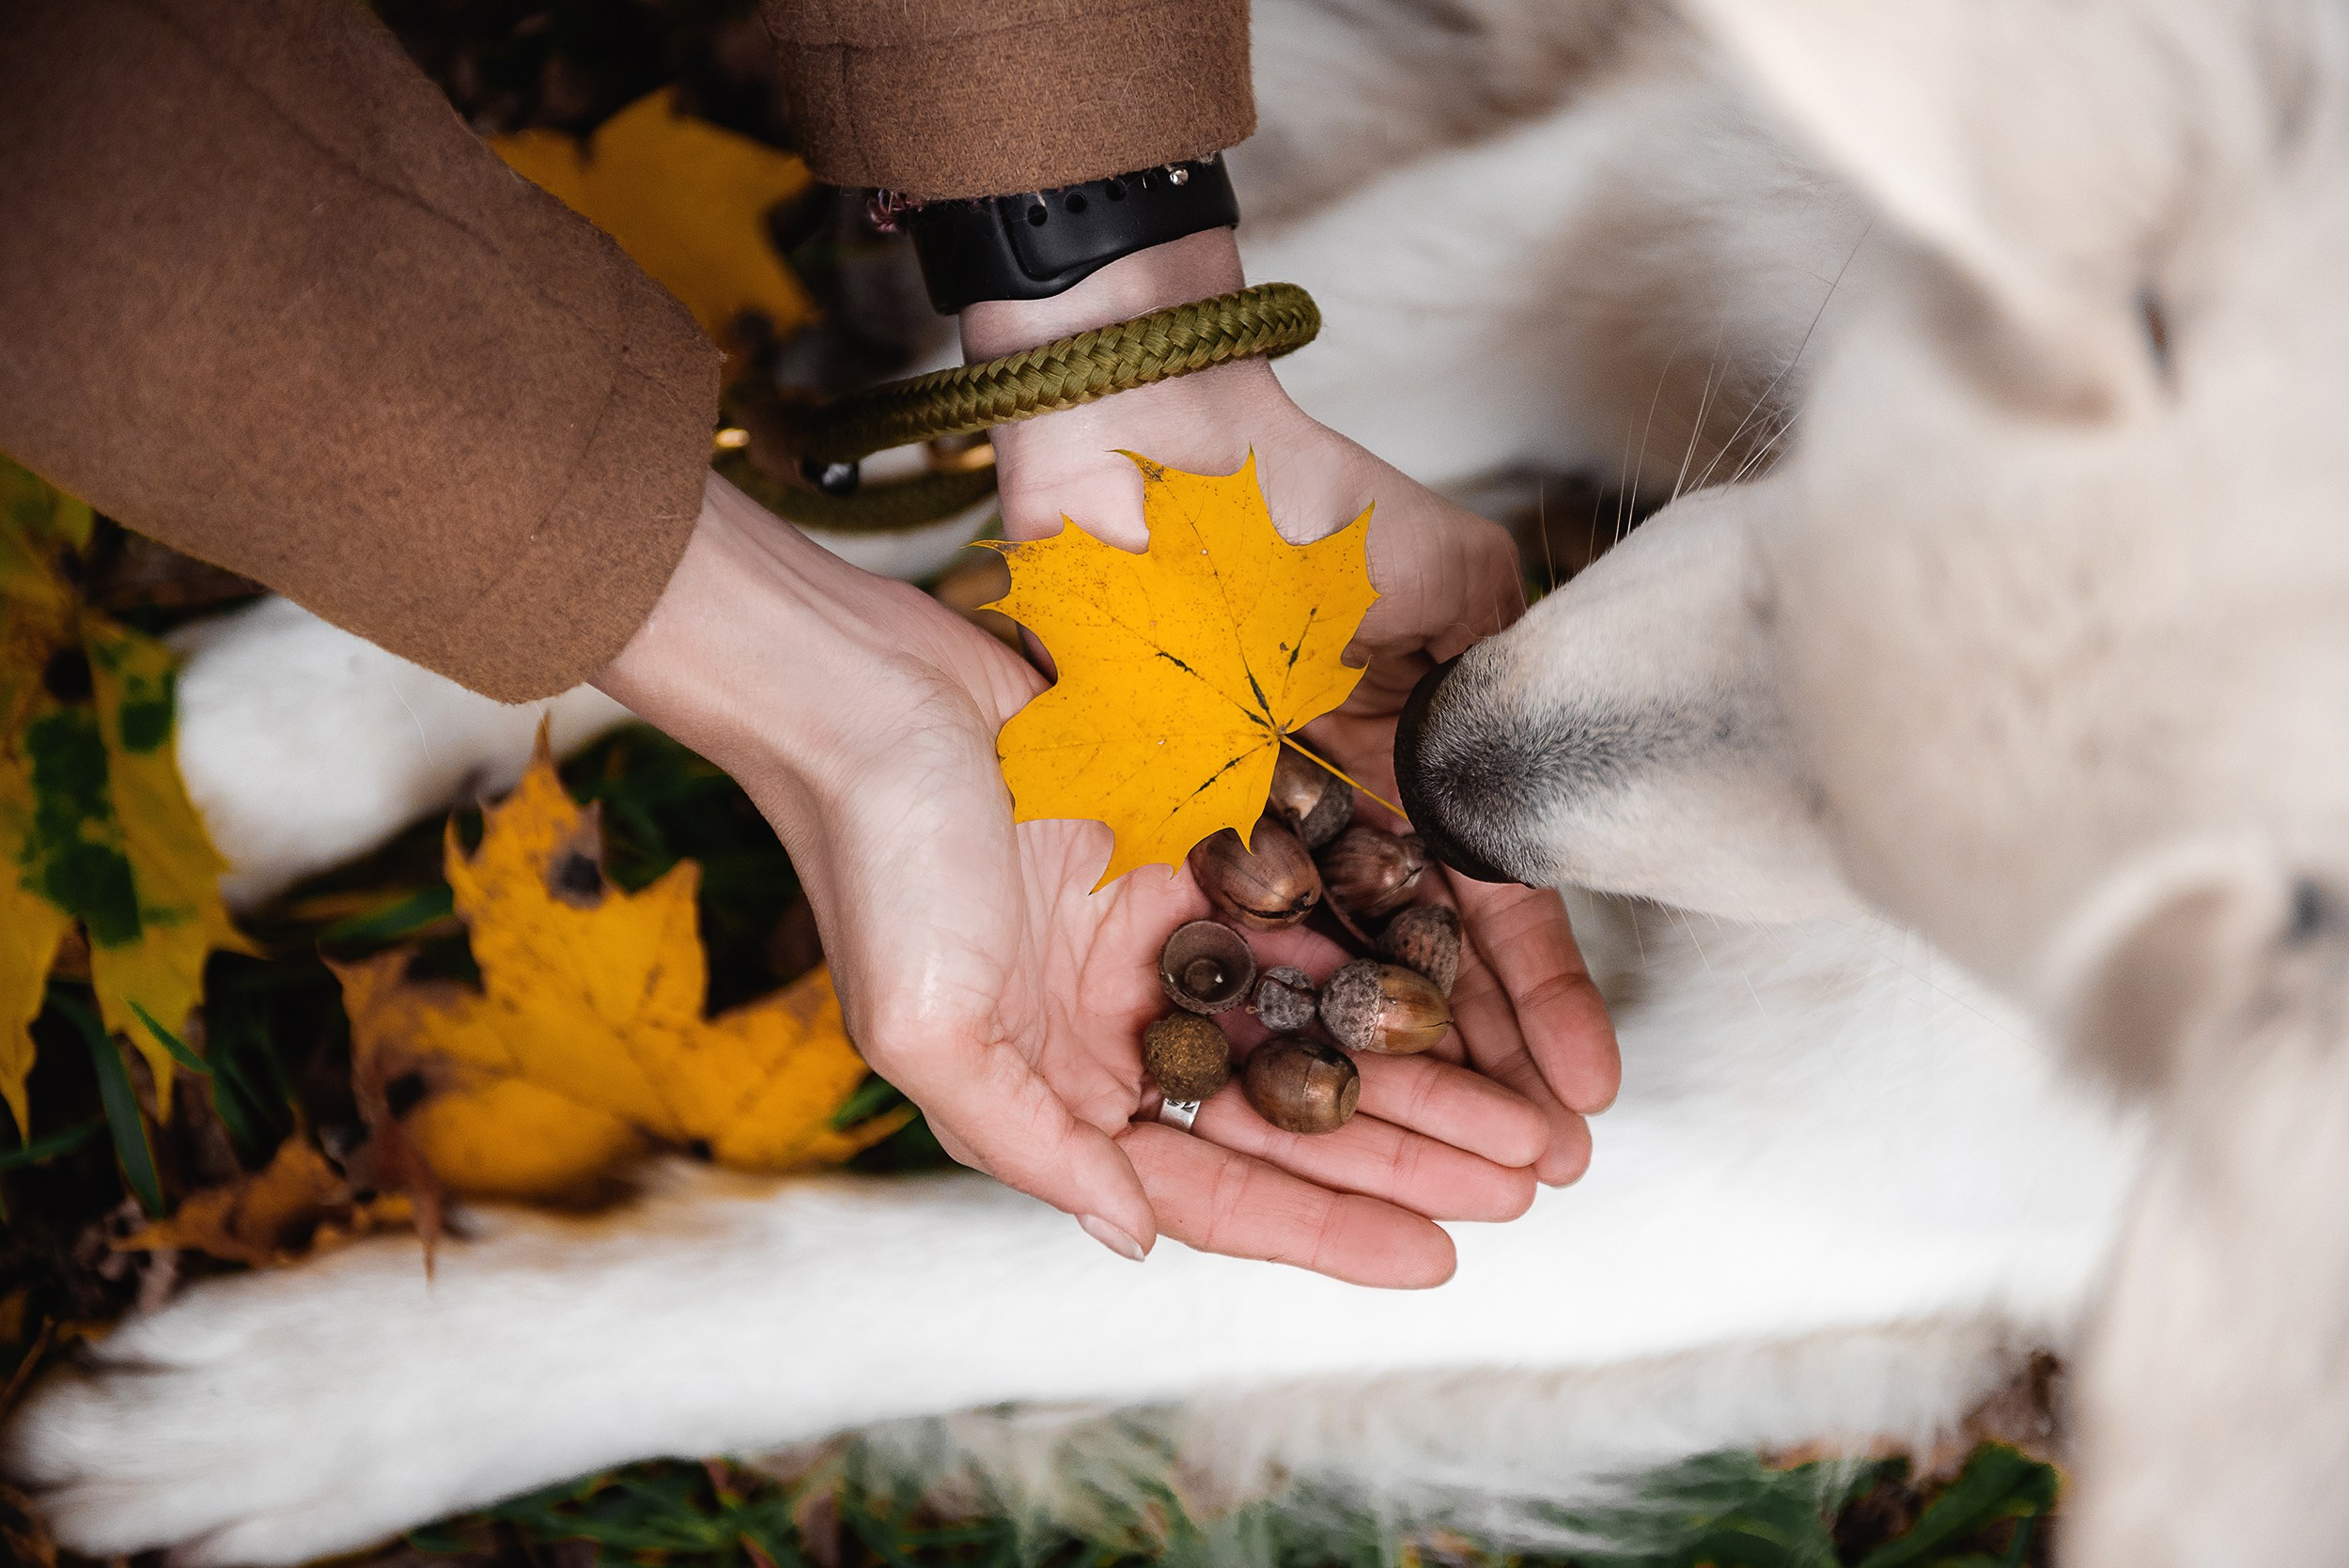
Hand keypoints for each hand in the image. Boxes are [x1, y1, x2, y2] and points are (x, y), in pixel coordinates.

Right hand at [598, 473, 1551, 1286]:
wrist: (870, 683)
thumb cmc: (881, 858)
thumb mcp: (933, 1030)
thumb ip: (1035, 1145)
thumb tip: (1136, 1240)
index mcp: (1061, 1083)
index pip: (1215, 1184)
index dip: (1327, 1227)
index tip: (1441, 1257)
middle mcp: (1121, 1021)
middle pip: (1295, 1109)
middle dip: (1414, 1151)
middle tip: (1533, 1177)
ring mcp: (1164, 929)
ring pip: (1323, 1016)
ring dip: (1425, 1065)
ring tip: (1532, 1105)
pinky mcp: (1198, 839)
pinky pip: (1319, 910)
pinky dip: (1388, 949)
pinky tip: (1468, 980)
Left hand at [971, 232, 1621, 1184]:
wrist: (1151, 437)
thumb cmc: (1300, 494)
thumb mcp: (1454, 579)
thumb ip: (1502, 674)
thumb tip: (1550, 781)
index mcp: (1397, 767)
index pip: (1484, 909)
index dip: (1536, 1003)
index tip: (1586, 1092)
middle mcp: (1320, 823)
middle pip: (1405, 973)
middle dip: (1472, 1076)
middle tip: (1529, 1175)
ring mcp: (1233, 839)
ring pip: (1320, 985)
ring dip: (1383, 1082)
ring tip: (1444, 1174)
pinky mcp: (1146, 835)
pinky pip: (1216, 952)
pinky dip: (1265, 1026)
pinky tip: (1307, 1106)